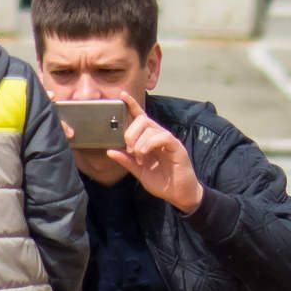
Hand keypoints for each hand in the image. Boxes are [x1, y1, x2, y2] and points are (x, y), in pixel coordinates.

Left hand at [102, 95, 202, 213]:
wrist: (180, 195)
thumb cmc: (163, 182)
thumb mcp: (139, 172)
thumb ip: (126, 161)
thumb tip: (110, 150)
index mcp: (150, 140)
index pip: (141, 118)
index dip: (132, 105)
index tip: (122, 95)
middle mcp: (159, 137)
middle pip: (142, 120)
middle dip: (130, 133)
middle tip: (129, 150)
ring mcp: (169, 141)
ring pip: (150, 128)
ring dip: (139, 142)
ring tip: (139, 157)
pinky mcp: (176, 147)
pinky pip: (163, 136)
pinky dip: (150, 143)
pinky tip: (145, 153)